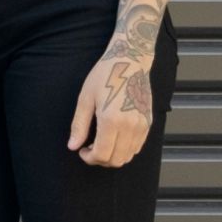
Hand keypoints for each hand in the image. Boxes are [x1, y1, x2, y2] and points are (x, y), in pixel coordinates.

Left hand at [68, 52, 153, 166]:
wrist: (129, 62)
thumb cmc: (104, 76)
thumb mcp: (85, 99)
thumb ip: (79, 125)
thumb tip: (72, 146)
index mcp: (111, 120)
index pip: (102, 155)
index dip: (89, 158)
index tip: (82, 150)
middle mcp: (130, 126)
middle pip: (116, 160)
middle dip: (100, 160)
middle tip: (90, 149)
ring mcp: (142, 125)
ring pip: (128, 156)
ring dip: (113, 156)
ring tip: (102, 142)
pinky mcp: (149, 122)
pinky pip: (137, 147)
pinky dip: (125, 149)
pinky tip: (114, 137)